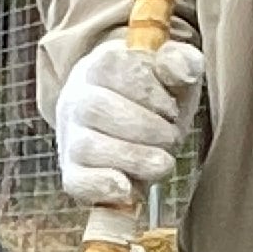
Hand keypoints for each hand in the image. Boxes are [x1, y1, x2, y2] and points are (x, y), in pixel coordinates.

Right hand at [54, 33, 205, 208]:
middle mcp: (75, 98)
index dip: (147, 90)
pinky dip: (103, 187)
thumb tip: (183, 69)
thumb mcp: (172, 77)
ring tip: (163, 162)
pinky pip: (76, 181)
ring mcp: (69, 137)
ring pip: (86, 146)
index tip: (171, 109)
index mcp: (98, 66)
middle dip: (144, 127)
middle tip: (171, 138)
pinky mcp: (73, 172)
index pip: (111, 68)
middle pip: (95, 107)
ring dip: (133, 157)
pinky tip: (129, 188)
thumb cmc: (153, 99)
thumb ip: (182, 63)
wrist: (129, 128)